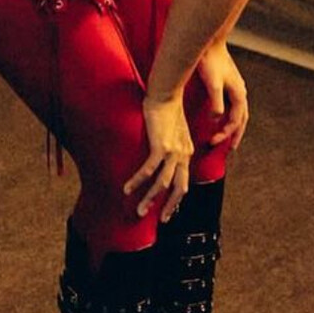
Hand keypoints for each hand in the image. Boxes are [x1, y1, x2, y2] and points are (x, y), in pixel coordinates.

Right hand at [123, 94, 193, 223]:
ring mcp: (173, 152)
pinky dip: (138, 181)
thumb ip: (170, 143)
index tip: (168, 210)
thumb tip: (162, 151)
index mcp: (186, 152)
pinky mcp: (161, 146)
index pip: (183, 181)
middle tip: (160, 220)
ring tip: (139, 211)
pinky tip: (127, 188)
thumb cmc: (166, 108)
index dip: (176, 198)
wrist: (166, 92)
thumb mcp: (173, 130)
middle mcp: (183, 155)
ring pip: (162, 184)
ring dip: (150, 199)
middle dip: (168, 207)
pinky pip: (149, 170)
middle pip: (178, 188)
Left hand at [199, 42, 249, 150]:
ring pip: (239, 112)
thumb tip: (216, 118)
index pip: (235, 121)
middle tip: (230, 150)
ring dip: (234, 126)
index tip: (212, 142)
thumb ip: (216, 101)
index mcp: (239, 94)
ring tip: (228, 137)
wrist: (209, 41)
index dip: (225, 134)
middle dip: (235, 135)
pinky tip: (222, 117)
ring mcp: (236, 87)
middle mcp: (240, 92)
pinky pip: (233, 104)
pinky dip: (230, 114)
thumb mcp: (212, 83)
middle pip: (241, 119)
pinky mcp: (229, 83)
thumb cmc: (210, 60)